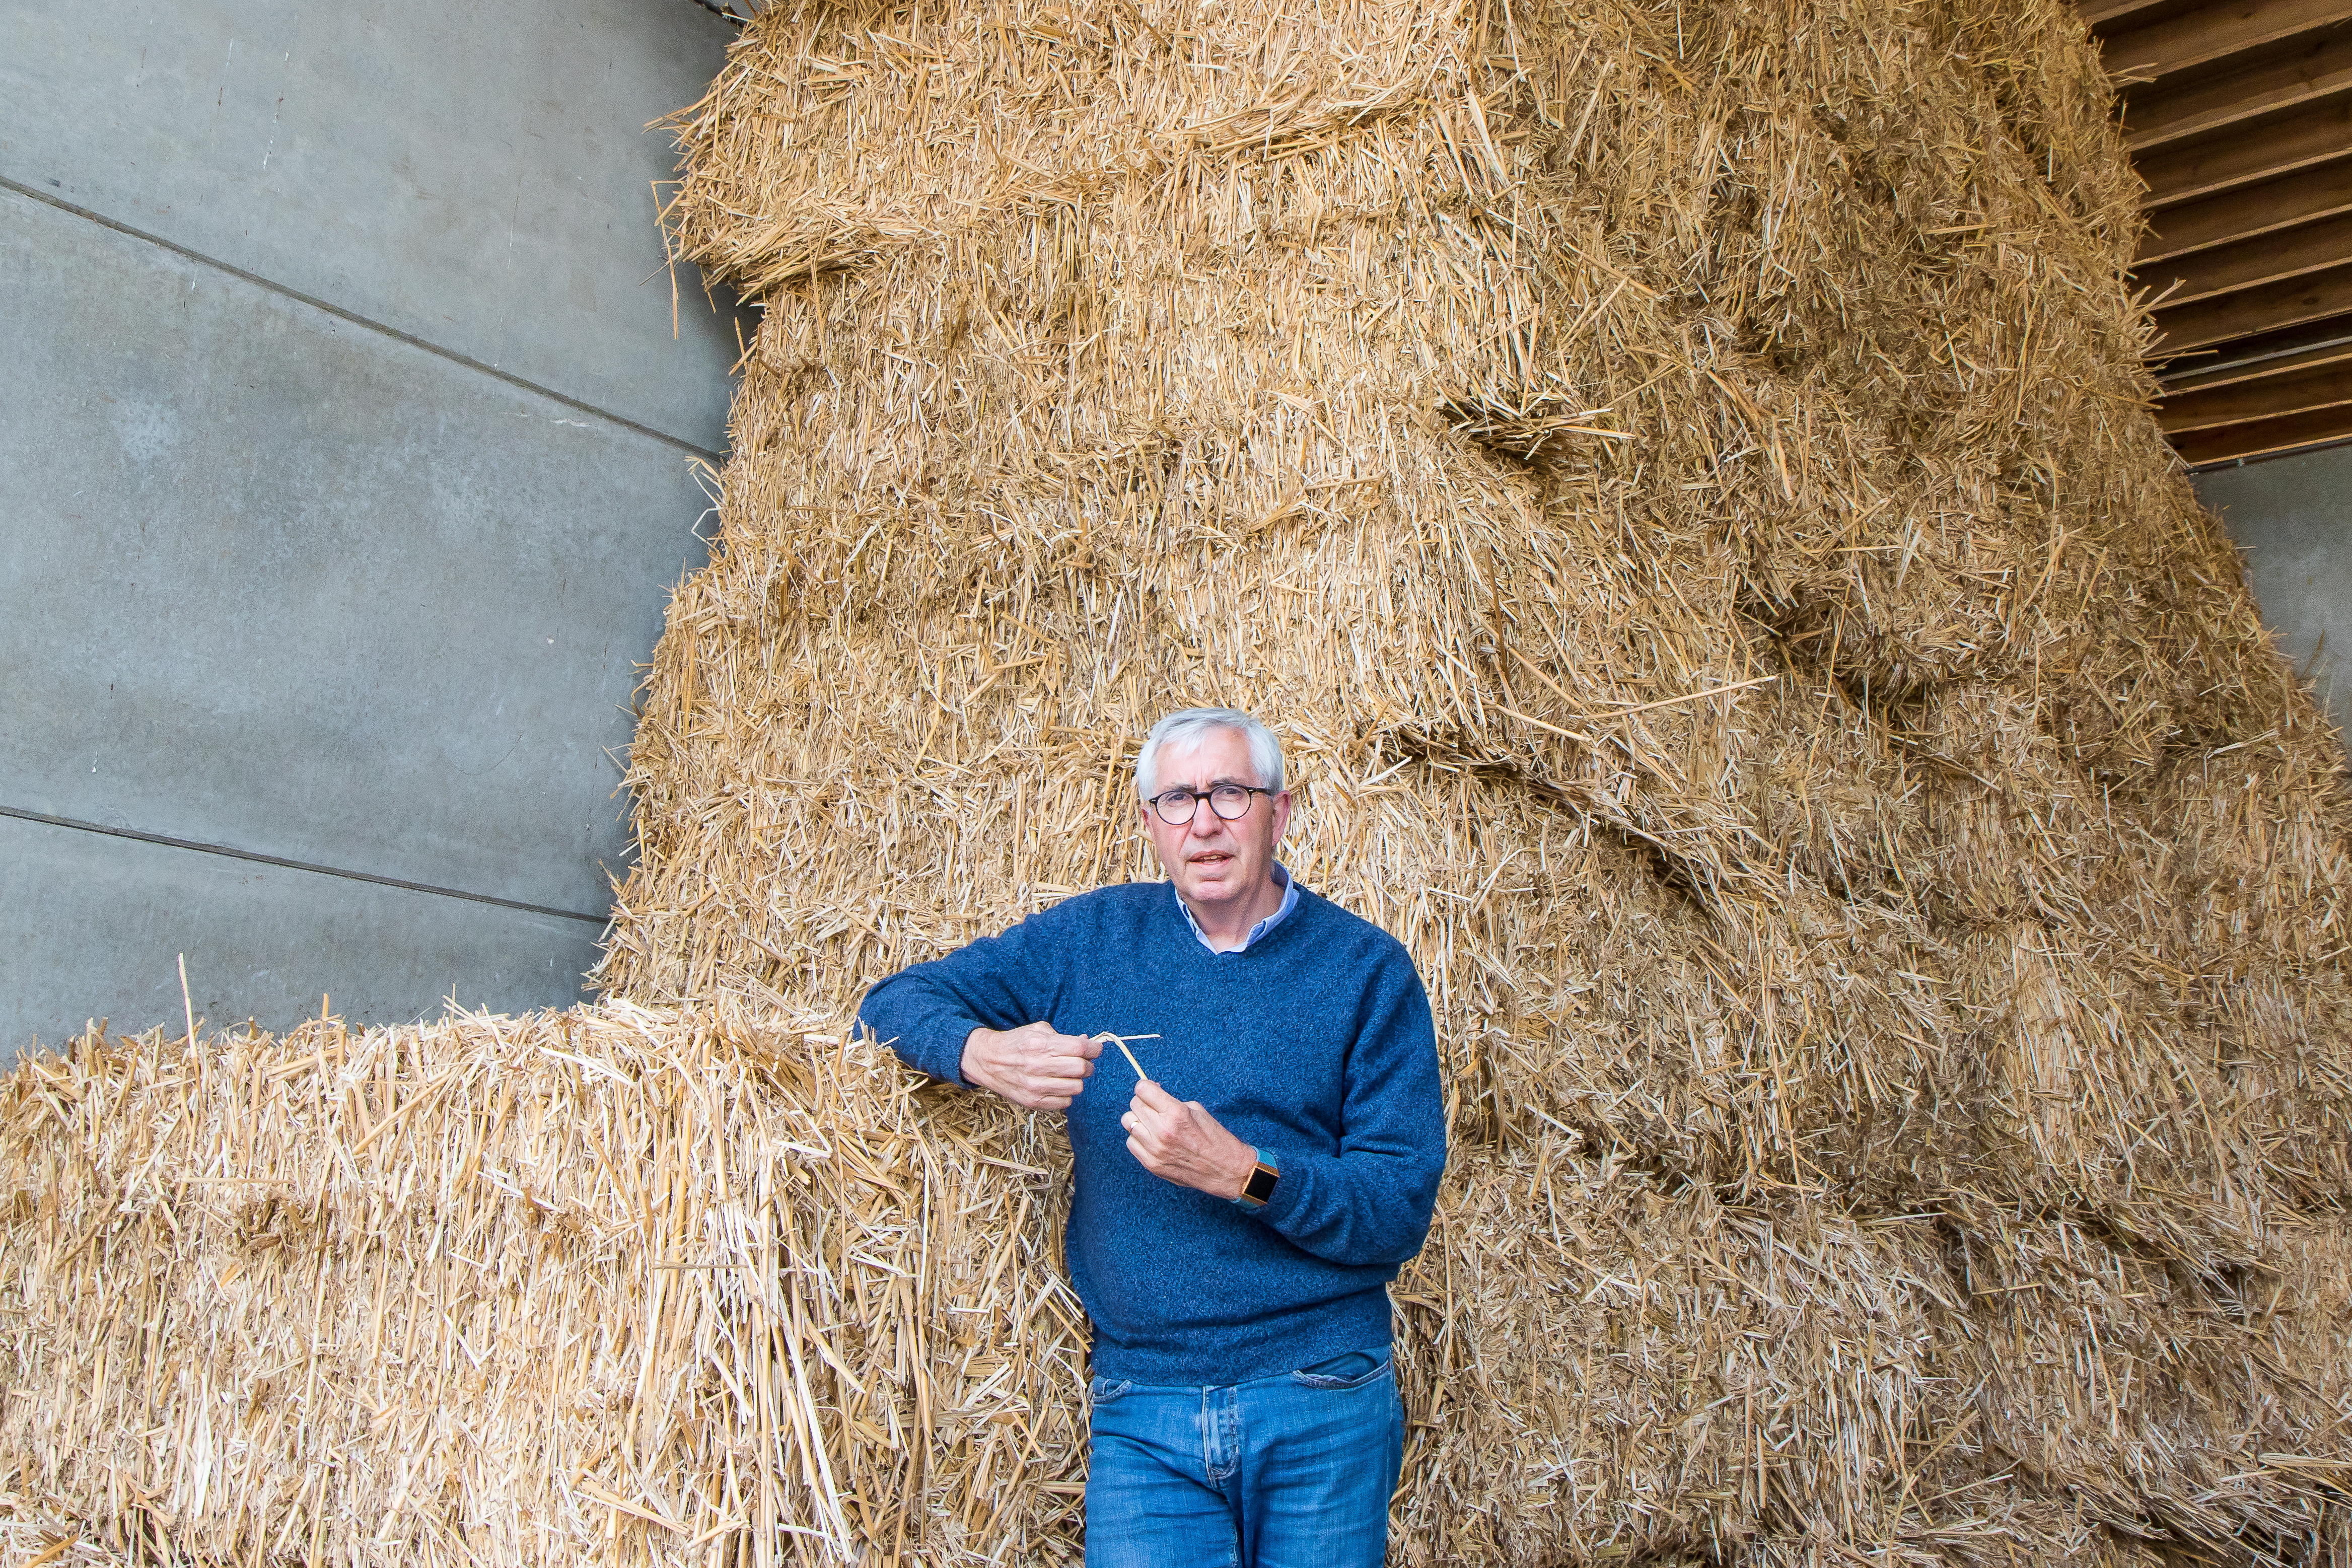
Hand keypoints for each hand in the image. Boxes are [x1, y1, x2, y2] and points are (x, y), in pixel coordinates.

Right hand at [960, 1023, 1100, 1110]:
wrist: (987, 1061)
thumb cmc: (1016, 1043)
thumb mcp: (1038, 1030)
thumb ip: (1064, 1037)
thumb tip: (1087, 1041)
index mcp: (1041, 1045)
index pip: (1080, 1048)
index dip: (1094, 1048)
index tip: (1095, 1048)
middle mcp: (1038, 1066)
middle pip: (1081, 1068)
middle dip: (1088, 1064)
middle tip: (1083, 1062)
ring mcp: (1036, 1087)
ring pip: (1077, 1087)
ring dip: (1077, 1080)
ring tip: (1068, 1075)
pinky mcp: (1033, 1102)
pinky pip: (1065, 1102)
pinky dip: (1066, 1094)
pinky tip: (1057, 1085)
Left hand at [1121, 1079, 1257, 1199]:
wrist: (1224, 1169)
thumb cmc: (1214, 1137)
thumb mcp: (1196, 1110)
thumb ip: (1170, 1102)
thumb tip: (1151, 1095)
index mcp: (1176, 1113)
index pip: (1142, 1089)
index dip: (1146, 1087)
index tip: (1152, 1090)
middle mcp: (1162, 1131)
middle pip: (1134, 1104)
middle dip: (1144, 1102)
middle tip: (1155, 1107)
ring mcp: (1155, 1150)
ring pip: (1128, 1123)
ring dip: (1139, 1120)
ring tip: (1153, 1123)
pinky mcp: (1151, 1164)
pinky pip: (1131, 1143)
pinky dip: (1139, 1138)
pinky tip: (1152, 1139)